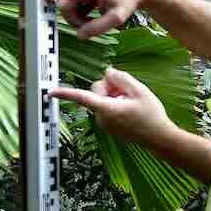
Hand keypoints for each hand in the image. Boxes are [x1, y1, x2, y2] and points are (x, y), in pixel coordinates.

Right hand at [44, 0, 148, 38]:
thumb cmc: (127, 1)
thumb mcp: (117, 18)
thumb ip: (98, 28)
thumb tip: (79, 35)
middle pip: (66, 7)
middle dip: (75, 20)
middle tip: (90, 27)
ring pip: (68, 8)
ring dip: (78, 19)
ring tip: (95, 21)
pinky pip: (72, 6)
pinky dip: (80, 15)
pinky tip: (92, 17)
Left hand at [51, 68, 175, 149]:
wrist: (160, 138)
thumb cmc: (152, 116)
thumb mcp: (141, 91)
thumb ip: (121, 78)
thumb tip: (108, 72)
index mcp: (108, 109)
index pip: (82, 98)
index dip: (66, 93)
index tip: (51, 92)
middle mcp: (102, 118)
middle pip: (96, 91)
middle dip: (110, 87)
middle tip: (128, 92)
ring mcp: (104, 124)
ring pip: (102, 99)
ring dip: (114, 96)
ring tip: (132, 103)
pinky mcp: (108, 126)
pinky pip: (106, 108)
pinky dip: (116, 104)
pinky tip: (131, 109)